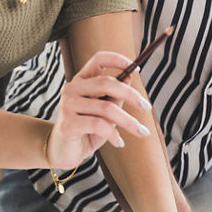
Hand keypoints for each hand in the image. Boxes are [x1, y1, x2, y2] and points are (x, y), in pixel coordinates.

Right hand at [47, 50, 151, 170]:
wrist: (65, 152)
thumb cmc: (87, 130)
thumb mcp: (105, 112)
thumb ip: (114, 96)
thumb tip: (128, 77)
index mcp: (81, 81)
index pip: (98, 60)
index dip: (117, 60)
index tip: (137, 68)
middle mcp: (72, 88)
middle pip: (106, 83)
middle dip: (130, 95)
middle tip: (146, 107)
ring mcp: (68, 105)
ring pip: (106, 107)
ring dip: (128, 121)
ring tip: (140, 132)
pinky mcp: (68, 123)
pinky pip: (98, 125)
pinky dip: (113, 134)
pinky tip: (119, 142)